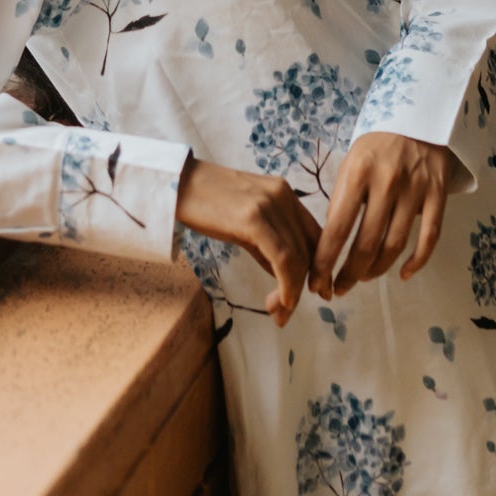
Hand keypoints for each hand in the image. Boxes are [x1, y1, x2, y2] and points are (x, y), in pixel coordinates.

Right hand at [176, 156, 321, 327]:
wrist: (176, 182)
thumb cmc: (204, 202)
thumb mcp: (245, 219)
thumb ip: (268, 242)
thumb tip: (283, 276)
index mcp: (285, 193)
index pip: (314, 235)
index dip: (320, 267)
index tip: (316, 293)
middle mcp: (283, 196)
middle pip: (309, 250)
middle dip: (303, 287)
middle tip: (285, 313)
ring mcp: (270, 205)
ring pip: (298, 258)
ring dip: (292, 293)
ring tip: (278, 313)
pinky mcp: (253, 218)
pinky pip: (282, 259)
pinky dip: (287, 286)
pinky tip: (280, 301)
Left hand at [309, 132, 450, 298]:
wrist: (418, 115)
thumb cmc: (377, 145)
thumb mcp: (351, 163)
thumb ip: (343, 199)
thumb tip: (331, 242)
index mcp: (357, 174)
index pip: (337, 228)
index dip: (325, 261)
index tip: (317, 281)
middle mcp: (386, 183)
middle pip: (366, 244)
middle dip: (349, 273)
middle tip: (339, 288)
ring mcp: (415, 190)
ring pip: (395, 245)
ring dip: (377, 270)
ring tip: (364, 277)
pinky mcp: (438, 195)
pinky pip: (430, 238)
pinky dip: (417, 262)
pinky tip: (403, 274)